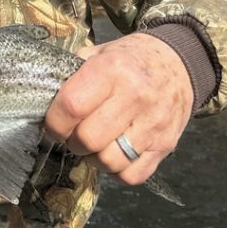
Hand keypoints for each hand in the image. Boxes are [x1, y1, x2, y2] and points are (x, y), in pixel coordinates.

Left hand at [45, 32, 192, 185]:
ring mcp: (153, 124)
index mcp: (113, 70)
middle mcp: (135, 97)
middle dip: (72, 142)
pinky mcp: (166, 145)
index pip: (72, 106)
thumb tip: (46, 99)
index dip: (54, 122)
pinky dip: (116, 171)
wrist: (181, 62)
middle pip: (88, 139)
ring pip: (109, 161)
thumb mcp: (101, 52)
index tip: (52, 126)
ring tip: (93, 146)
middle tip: (73, 135)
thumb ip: (75, 74)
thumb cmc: (131, 59)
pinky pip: (132, 175)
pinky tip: (113, 154)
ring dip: (93, 159)